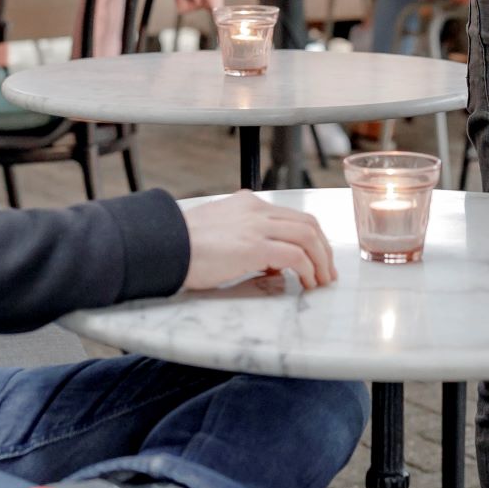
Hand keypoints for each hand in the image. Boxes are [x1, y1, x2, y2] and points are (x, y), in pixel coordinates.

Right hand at [181, 191, 337, 290]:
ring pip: (308, 236)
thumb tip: (267, 261)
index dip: (309, 238)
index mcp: (246, 203)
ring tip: (321, 281)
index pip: (290, 216)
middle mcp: (255, 209)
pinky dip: (308, 270)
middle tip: (326, 272)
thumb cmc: (180, 245)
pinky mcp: (254, 246)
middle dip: (323, 249)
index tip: (313, 259)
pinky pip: (295, 256)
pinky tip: (307, 284)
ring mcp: (256, 226)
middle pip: (307, 223)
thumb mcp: (216, 232)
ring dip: (321, 261)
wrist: (162, 245)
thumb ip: (243, 238)